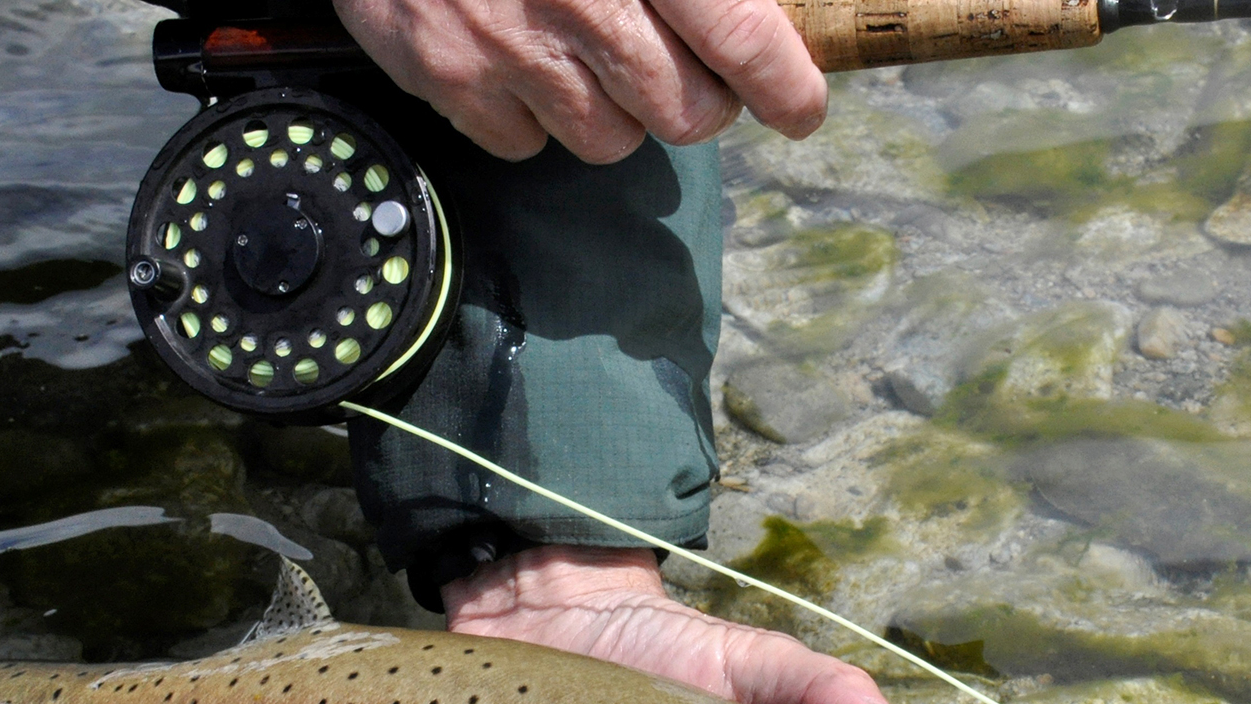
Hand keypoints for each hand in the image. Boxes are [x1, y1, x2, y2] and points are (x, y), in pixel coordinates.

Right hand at [330, 0, 826, 162]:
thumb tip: (763, 12)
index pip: (742, 37)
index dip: (785, 86)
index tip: (800, 107)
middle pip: (684, 114)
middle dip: (700, 102)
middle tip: (687, 71)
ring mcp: (510, 46)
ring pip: (610, 141)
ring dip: (617, 111)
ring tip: (594, 53)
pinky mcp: (451, 75)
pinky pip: (527, 144)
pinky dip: (536, 116)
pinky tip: (526, 60)